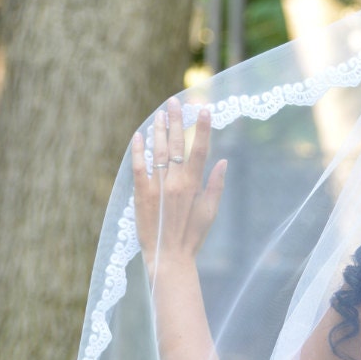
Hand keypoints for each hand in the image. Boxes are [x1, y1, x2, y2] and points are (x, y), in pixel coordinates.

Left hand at [132, 97, 225, 278]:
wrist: (169, 257)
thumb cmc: (193, 236)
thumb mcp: (210, 212)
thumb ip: (216, 185)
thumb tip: (222, 161)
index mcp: (194, 185)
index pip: (200, 150)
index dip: (202, 128)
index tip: (204, 109)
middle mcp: (175, 182)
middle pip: (176, 144)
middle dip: (176, 121)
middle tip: (175, 101)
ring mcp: (157, 187)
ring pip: (157, 151)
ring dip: (158, 130)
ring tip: (159, 114)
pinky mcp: (141, 195)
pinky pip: (139, 168)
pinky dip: (138, 151)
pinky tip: (138, 136)